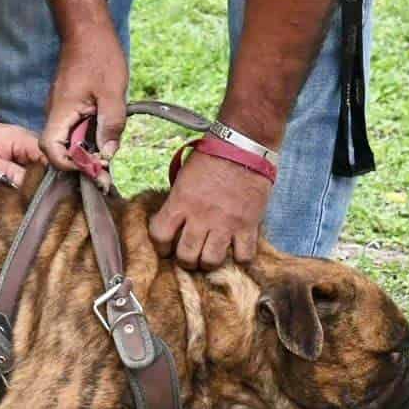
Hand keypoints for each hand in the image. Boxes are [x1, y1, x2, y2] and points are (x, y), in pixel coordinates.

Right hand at [39, 19, 127, 171]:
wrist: (88, 28)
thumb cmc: (100, 55)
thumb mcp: (113, 92)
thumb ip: (111, 125)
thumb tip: (108, 155)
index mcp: (61, 111)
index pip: (51, 151)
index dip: (70, 165)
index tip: (94, 165)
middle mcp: (56, 113)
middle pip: (60, 150)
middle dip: (82, 162)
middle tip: (107, 167)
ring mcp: (62, 109)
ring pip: (69, 140)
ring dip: (87, 149)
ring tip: (110, 151)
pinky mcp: (69, 104)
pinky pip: (75, 128)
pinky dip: (89, 136)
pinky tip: (107, 133)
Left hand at [149, 150, 272, 269]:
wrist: (244, 145)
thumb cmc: (211, 156)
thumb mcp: (184, 175)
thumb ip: (177, 200)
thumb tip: (172, 220)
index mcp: (180, 201)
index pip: (159, 236)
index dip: (161, 246)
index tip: (166, 247)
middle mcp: (201, 216)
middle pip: (186, 256)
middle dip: (185, 260)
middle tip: (190, 255)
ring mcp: (226, 223)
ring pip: (211, 261)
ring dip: (209, 262)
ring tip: (211, 255)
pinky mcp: (249, 226)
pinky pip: (243, 256)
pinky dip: (239, 257)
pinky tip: (236, 249)